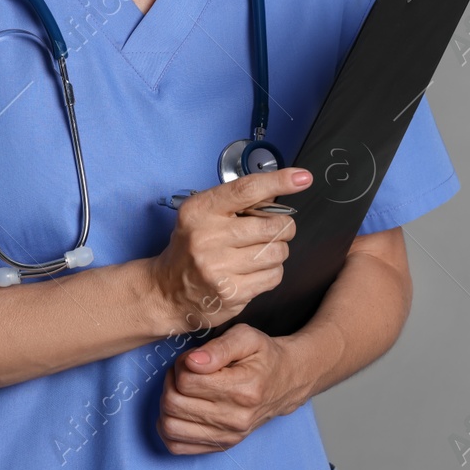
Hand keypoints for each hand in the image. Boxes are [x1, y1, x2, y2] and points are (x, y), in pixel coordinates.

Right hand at [148, 168, 308, 332]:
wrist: (167, 291)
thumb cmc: (191, 248)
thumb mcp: (203, 216)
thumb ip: (237, 203)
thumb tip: (279, 190)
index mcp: (200, 211)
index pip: (247, 190)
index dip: (279, 181)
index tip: (301, 177)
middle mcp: (207, 237)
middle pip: (272, 225)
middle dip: (282, 228)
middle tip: (273, 231)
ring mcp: (219, 267)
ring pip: (277, 252)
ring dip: (276, 252)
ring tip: (258, 253)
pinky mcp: (231, 292)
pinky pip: (274, 276)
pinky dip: (271, 272)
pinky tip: (254, 271)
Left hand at [156, 323, 311, 453]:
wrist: (287, 382)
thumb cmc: (264, 356)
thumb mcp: (246, 337)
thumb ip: (219, 347)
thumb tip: (192, 362)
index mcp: (242, 390)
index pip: (187, 381)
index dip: (181, 364)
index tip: (192, 358)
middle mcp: (235, 418)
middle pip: (175, 404)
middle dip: (171, 382)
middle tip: (183, 371)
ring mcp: (229, 436)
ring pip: (171, 427)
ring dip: (167, 404)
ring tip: (181, 390)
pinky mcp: (222, 446)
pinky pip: (178, 446)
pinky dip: (169, 428)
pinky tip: (179, 410)